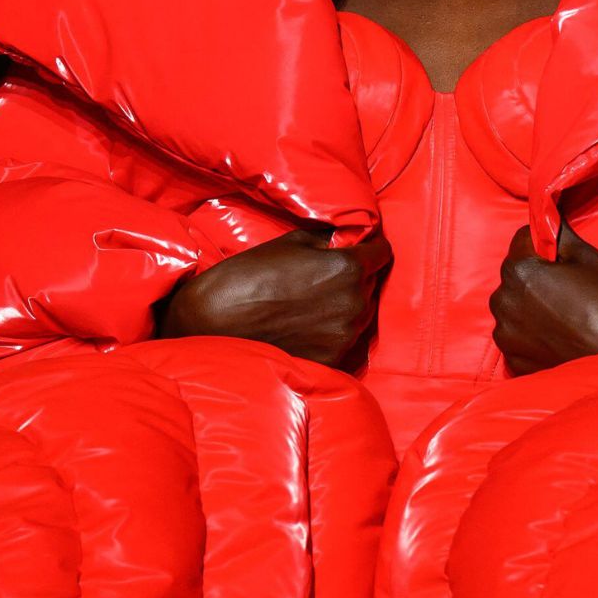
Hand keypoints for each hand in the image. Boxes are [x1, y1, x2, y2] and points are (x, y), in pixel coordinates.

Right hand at [156, 228, 390, 368]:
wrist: (214, 322)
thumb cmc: (251, 274)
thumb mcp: (293, 241)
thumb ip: (329, 240)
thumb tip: (348, 237)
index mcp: (348, 268)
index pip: (383, 252)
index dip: (372, 246)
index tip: (361, 246)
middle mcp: (354, 303)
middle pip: (371, 283)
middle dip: (356, 275)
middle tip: (328, 274)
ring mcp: (344, 335)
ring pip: (361, 312)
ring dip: (347, 303)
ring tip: (316, 300)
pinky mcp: (331, 359)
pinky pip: (344, 338)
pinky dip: (333, 330)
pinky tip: (308, 324)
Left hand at [489, 220, 597, 375]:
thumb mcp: (587, 256)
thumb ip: (559, 234)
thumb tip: (547, 220)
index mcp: (519, 271)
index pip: (521, 240)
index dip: (542, 244)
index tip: (560, 256)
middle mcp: (503, 301)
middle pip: (514, 273)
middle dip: (532, 273)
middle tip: (564, 286)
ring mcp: (506, 333)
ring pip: (511, 303)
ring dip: (527, 302)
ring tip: (559, 313)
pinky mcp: (512, 358)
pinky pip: (515, 333)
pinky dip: (528, 331)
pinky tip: (554, 334)